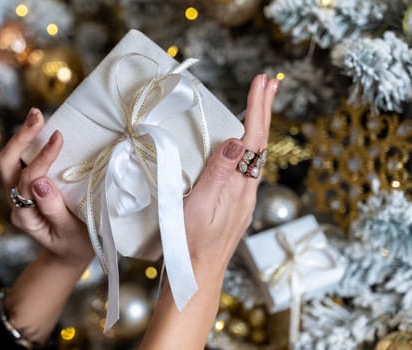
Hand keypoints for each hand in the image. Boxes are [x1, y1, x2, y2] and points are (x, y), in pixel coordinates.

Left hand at [0, 108, 93, 265]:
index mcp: (25, 216)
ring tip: (36, 114)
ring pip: (10, 161)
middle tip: (37, 115)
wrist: (69, 253)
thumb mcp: (69, 233)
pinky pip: (21, 162)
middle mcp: (16, 203)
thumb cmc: (75, 245)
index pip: (28, 181)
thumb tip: (40, 181)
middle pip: (6, 165)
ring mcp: (18, 194)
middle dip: (20, 138)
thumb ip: (53, 209)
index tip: (59, 137)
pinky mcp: (26, 188)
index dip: (42, 158)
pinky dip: (28, 143)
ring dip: (22, 137)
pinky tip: (41, 128)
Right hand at [184, 73, 276, 276]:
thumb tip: (236, 140)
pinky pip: (245, 166)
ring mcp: (241, 197)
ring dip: (257, 125)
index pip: (253, 140)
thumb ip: (218, 174)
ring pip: (254, 154)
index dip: (258, 109)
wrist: (196, 273)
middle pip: (259, 143)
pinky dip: (247, 144)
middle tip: (270, 82)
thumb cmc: (192, 242)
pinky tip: (242, 144)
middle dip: (264, 110)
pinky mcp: (233, 203)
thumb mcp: (201, 206)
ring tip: (259, 104)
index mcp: (239, 187)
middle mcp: (246, 189)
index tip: (263, 82)